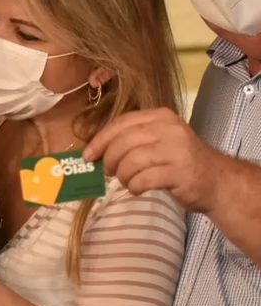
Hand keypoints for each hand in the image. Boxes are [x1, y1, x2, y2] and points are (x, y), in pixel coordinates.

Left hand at [84, 107, 224, 210]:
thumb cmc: (179, 161)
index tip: (88, 156)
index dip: (100, 140)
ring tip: (128, 181)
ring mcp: (176, 150)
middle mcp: (169, 129)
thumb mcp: (158, 141)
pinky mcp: (179, 172)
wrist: (216, 180)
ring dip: (122, 176)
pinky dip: (134, 187)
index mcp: (160, 117)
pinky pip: (143, 179)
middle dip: (109, 160)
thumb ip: (131, 141)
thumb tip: (94, 152)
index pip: (121, 123)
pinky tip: (138, 188)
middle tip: (109, 172)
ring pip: (131, 161)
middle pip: (123, 142)